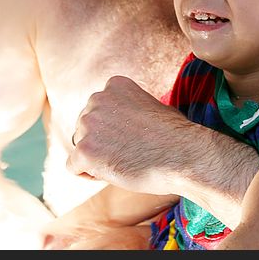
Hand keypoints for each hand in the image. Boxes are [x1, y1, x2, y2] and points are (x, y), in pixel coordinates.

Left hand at [68, 76, 187, 193]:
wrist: (185, 156)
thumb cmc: (176, 136)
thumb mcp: (152, 106)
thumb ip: (130, 108)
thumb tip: (120, 121)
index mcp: (114, 85)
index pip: (99, 111)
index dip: (113, 130)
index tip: (134, 138)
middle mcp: (96, 99)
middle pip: (86, 128)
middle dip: (102, 143)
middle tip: (130, 152)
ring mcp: (88, 124)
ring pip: (80, 147)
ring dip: (97, 159)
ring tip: (125, 161)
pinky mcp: (84, 150)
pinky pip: (74, 166)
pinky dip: (90, 174)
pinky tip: (114, 172)